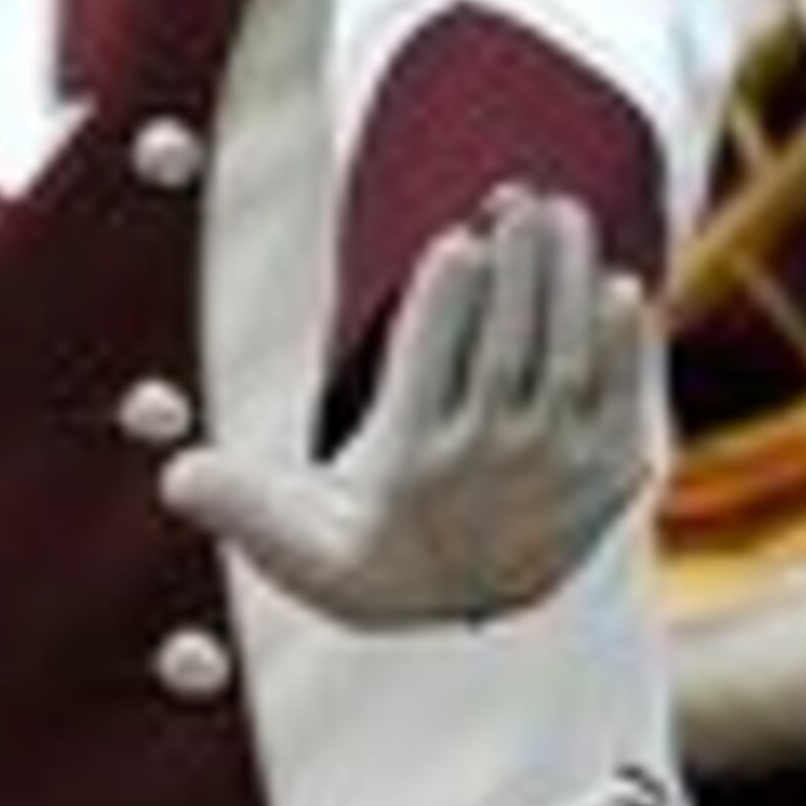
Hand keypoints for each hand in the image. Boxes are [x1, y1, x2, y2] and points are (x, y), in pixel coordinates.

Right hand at [161, 197, 656, 629]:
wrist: (446, 610)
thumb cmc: (357, 549)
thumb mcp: (290, 536)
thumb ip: (237, 501)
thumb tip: (177, 477)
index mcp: (409, 468)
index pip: (431, 369)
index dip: (447, 300)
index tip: (456, 239)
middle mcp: (488, 472)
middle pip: (509, 352)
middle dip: (518, 265)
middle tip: (519, 196)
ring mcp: (554, 478)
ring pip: (568, 364)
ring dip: (572, 282)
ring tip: (565, 213)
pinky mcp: (603, 484)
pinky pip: (622, 402)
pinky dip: (628, 347)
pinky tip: (623, 289)